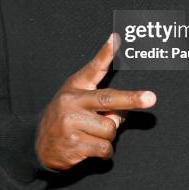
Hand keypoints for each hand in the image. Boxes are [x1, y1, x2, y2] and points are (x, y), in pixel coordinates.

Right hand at [35, 34, 156, 169]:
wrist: (37, 145)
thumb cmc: (65, 116)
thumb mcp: (76, 97)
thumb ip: (101, 98)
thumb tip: (124, 109)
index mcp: (75, 87)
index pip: (93, 68)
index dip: (106, 53)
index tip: (116, 39)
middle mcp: (72, 103)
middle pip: (108, 99)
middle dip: (131, 99)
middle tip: (151, 98)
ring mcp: (71, 124)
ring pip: (110, 128)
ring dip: (108, 135)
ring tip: (92, 133)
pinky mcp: (73, 146)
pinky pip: (104, 148)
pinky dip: (105, 151)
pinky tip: (90, 147)